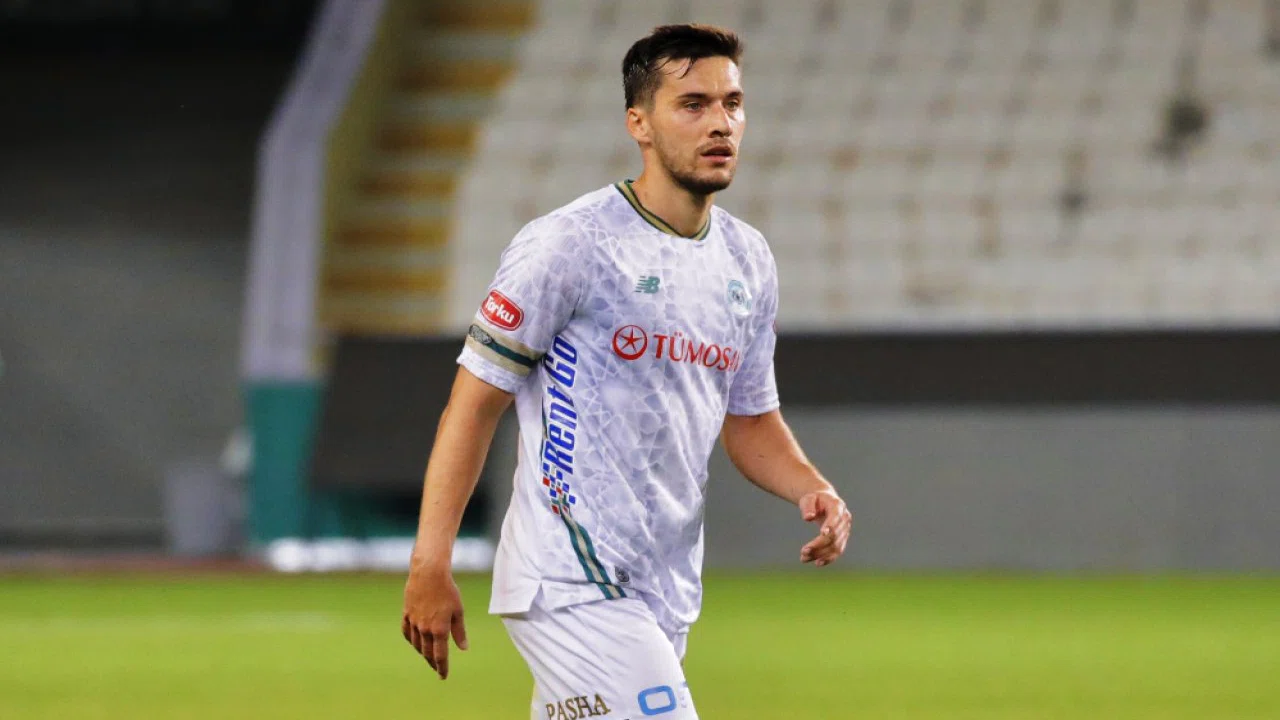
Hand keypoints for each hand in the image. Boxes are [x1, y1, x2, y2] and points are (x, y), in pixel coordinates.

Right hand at [402, 561, 467, 678]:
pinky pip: (406, 632)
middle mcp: (424, 629)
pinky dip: (411, 640)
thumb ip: (459, 632)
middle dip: (433, 663)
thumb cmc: (448, 591)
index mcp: (439, 630)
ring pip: (416, 644)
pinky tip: (414, 642)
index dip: (442, 668)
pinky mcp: (407, 614)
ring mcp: (414, 622)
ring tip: (427, 656)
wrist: (428, 573)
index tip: (443, 676)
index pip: (440, 656)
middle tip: (436, 669)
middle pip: (427, 652)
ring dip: (422, 652)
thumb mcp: (458, 611)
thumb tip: (463, 648)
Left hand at [798, 489, 851, 566]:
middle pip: (834, 535)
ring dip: (821, 554)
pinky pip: (837, 551)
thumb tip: (808, 518)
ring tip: (804, 558)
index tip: (822, 533)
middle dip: (819, 545)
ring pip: (836, 546)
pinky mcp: (843, 539)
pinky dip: (828, 558)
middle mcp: (845, 518)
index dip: (831, 525)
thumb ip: (808, 507)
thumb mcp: (808, 498)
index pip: (836, 517)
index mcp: (838, 505)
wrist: (824, 501)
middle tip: (803, 551)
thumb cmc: (814, 499)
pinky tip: (817, 563)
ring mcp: (846, 530)